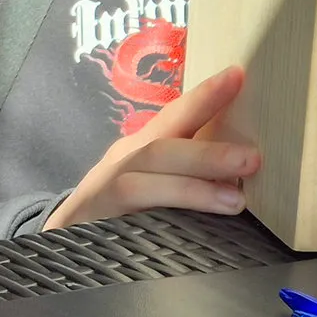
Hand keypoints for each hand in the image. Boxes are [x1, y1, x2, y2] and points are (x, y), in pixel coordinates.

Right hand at [43, 65, 260, 227]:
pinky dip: (159, 222)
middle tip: (252, 157)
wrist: (64, 240)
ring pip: (142, 183)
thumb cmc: (121, 208)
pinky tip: (191, 232)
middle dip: (206, 152)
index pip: (174, 116)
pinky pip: (127, 221)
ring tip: (235, 200)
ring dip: (190, 189)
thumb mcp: (152, 179)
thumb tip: (247, 168)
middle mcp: (121, 163)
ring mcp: (104, 194)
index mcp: (141, 148)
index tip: (237, 75)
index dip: (203, 96)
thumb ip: (188, 170)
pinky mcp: (97, 226)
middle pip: (160, 150)